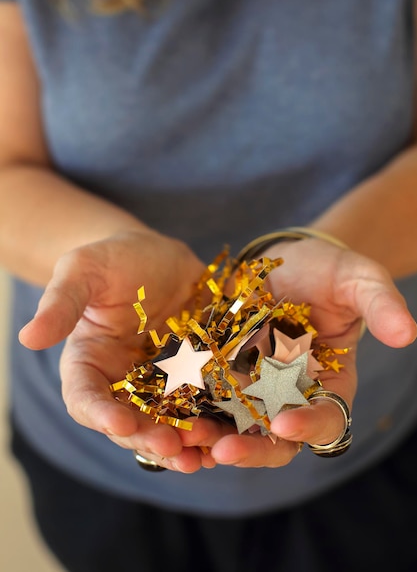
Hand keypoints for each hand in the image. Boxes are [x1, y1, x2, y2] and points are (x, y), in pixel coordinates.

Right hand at [19, 230, 218, 470]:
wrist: (158, 255)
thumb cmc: (113, 259)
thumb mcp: (83, 271)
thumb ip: (61, 303)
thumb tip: (28, 337)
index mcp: (90, 362)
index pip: (86, 398)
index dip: (100, 416)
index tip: (121, 423)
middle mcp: (124, 381)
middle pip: (132, 422)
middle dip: (151, 438)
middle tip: (174, 447)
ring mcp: (162, 382)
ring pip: (170, 421)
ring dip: (187, 440)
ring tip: (208, 448)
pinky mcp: (195, 374)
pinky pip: (205, 403)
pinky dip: (217, 420)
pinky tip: (232, 432)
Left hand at [176, 238, 416, 466]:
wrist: (283, 259)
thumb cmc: (326, 270)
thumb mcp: (356, 279)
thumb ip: (380, 303)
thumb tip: (409, 333)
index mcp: (327, 385)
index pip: (326, 418)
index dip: (310, 425)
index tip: (287, 421)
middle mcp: (288, 397)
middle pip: (274, 439)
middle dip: (250, 449)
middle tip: (220, 451)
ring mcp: (250, 389)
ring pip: (232, 428)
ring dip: (208, 438)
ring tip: (183, 437)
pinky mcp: (216, 374)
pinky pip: (200, 401)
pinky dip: (185, 411)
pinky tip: (163, 412)